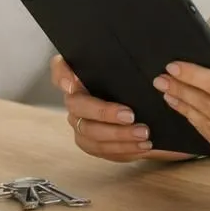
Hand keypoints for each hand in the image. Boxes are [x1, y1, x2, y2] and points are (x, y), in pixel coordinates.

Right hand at [49, 55, 194, 162]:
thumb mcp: (133, 72)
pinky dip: (123, 149)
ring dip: (118, 136)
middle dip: (104, 112)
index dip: (62, 75)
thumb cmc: (136, 85)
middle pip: (78, 107)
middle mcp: (74, 100)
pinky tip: (143, 147)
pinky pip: (102, 150)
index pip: (61, 70)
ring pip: (90, 133)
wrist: (148, 111)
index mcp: (80, 76)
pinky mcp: (91, 143)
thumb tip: (132, 60)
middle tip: (130, 115)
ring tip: (144, 134)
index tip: (72, 82)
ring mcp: (80, 123)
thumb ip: (123, 62)